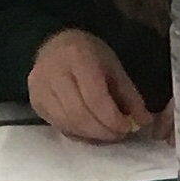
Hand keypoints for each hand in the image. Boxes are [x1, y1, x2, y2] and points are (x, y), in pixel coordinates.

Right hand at [27, 28, 153, 141]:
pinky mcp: (35, 104)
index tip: (127, 127)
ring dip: (91, 136)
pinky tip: (91, 132)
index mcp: (77, 58)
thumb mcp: (113, 66)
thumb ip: (128, 94)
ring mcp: (40, 90)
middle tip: (119, 135)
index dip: (113, 119)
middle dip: (103, 131)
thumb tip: (143, 121)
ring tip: (107, 135)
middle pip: (80, 115)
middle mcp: (53, 74)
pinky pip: (59, 127)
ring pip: (68, 125)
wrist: (52, 44)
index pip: (95, 98)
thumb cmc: (87, 53)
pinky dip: (78, 134)